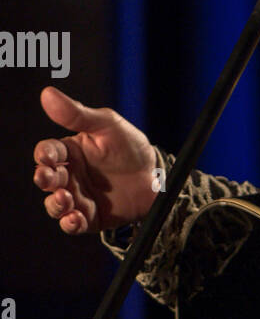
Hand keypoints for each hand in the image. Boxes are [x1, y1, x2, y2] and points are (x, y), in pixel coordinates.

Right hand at [33, 86, 158, 233]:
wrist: (157, 177)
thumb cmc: (130, 146)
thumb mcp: (107, 125)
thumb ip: (78, 114)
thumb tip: (47, 94)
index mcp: (69, 152)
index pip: (48, 152)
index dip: (44, 154)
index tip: (48, 156)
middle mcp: (70, 175)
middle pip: (47, 179)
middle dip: (45, 179)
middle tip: (50, 178)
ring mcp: (78, 197)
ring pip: (56, 205)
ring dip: (56, 204)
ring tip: (66, 198)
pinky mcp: (90, 217)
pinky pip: (74, 224)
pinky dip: (70, 223)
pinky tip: (75, 218)